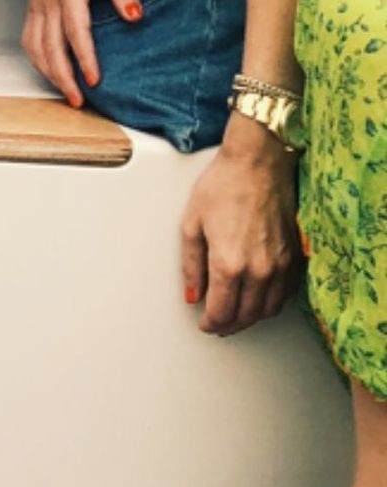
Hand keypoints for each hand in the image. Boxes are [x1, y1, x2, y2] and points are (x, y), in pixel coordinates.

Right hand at [21, 0, 141, 106]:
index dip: (85, 58)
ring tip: (66, 93)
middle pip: (50, 46)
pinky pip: (28, 38)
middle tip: (78, 101)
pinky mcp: (32, 4)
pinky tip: (50, 71)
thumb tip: (134, 16)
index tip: (94, 81)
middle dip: (63, 77)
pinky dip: (37, 60)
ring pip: (35, 46)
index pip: (75, 31)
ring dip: (49, 73)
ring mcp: (36, 2)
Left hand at [180, 112, 301, 334]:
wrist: (259, 161)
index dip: (210, 323)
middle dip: (229, 325)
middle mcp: (258, 271)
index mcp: (228, 264)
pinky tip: (260, 296)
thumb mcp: (192, 223)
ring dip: (251, 317)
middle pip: (245, 317)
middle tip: (218, 322)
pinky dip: (271, 302)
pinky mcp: (294, 256)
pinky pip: (286, 294)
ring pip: (268, 310)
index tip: (204, 323)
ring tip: (237, 312)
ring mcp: (280, 265)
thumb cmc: (224, 184)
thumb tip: (192, 295)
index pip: (221, 313)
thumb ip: (191, 265)